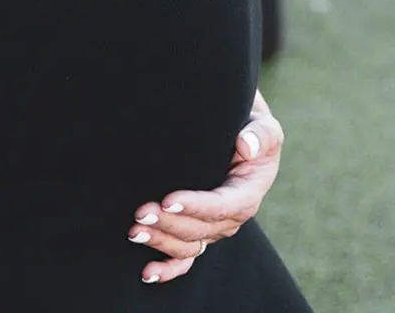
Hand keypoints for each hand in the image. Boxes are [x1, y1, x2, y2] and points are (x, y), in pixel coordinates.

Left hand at [127, 90, 284, 283]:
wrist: (231, 131)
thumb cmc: (245, 125)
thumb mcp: (260, 122)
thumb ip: (260, 133)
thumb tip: (246, 145)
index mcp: (248, 191)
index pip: (224, 205)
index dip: (197, 206)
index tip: (167, 199)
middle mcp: (231, 215)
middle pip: (201, 229)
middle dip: (170, 223)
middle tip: (140, 211)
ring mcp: (213, 226)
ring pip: (189, 245)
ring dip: (161, 241)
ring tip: (134, 230)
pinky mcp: (197, 230)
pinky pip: (186, 257)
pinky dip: (168, 268)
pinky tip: (147, 273)